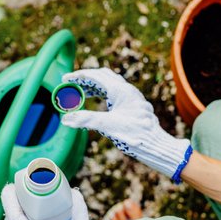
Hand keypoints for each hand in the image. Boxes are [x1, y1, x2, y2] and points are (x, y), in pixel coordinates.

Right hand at [61, 68, 191, 182]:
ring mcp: (132, 97)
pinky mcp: (134, 105)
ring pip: (110, 84)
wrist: (156, 144)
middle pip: (102, 76)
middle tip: (70, 85)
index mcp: (120, 90)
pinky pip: (115, 93)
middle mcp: (127, 90)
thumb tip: (65, 119)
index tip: (64, 79)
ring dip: (93, 86)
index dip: (77, 76)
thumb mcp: (107, 126)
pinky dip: (102, 94)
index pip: (95, 76)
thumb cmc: (135, 134)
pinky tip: (98, 103)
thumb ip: (86, 120)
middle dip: (85, 79)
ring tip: (80, 94)